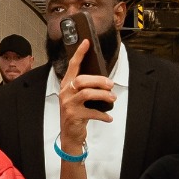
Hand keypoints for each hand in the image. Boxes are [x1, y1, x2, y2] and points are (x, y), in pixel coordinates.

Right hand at [58, 39, 114, 155]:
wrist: (70, 135)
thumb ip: (85, 88)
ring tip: (112, 99)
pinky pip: (92, 112)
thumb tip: (104, 80)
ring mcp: (68, 105)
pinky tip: (108, 118)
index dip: (79, 54)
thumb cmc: (76, 114)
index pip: (72, 66)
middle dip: (99, 80)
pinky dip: (103, 115)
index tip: (86, 42)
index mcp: (66, 86)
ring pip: (87, 93)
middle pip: (82, 80)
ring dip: (103, 95)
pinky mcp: (74, 116)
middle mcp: (65, 94)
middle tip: (111, 84)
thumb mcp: (77, 99)